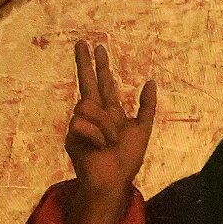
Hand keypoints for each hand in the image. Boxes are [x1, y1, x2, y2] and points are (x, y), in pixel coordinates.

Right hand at [65, 40, 156, 209]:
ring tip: (110, 141)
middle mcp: (93, 114)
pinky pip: (81, 123)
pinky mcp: (72, 135)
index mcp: (109, 112)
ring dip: (104, 125)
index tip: (98, 47)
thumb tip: (150, 81)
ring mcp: (81, 124)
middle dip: (84, 62)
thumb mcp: (143, 130)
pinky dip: (95, 135)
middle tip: (82, 42)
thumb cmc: (126, 160)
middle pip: (87, 82)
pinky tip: (99, 147)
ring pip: (87, 105)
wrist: (113, 182)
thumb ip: (147, 107)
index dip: (102, 66)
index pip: (104, 84)